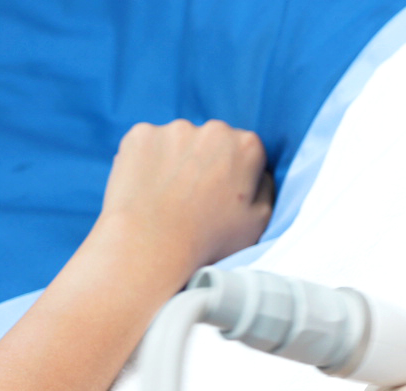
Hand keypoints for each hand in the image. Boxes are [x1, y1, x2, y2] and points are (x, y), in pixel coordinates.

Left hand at [95, 119, 272, 273]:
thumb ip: (266, 188)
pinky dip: (149, 160)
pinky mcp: (139, 135)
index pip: (247, 150)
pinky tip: (149, 187)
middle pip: (214, 140)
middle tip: (197, 195)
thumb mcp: (260, 221)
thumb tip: (258, 173)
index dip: (238, 173)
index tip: (225, 193)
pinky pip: (149, 144)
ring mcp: (173, 129)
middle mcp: (213, 129)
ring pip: (180, 141)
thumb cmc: (210, 239)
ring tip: (170, 194)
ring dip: (178, 159)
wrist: (152, 246)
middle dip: (208, 160)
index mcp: (247, 146)